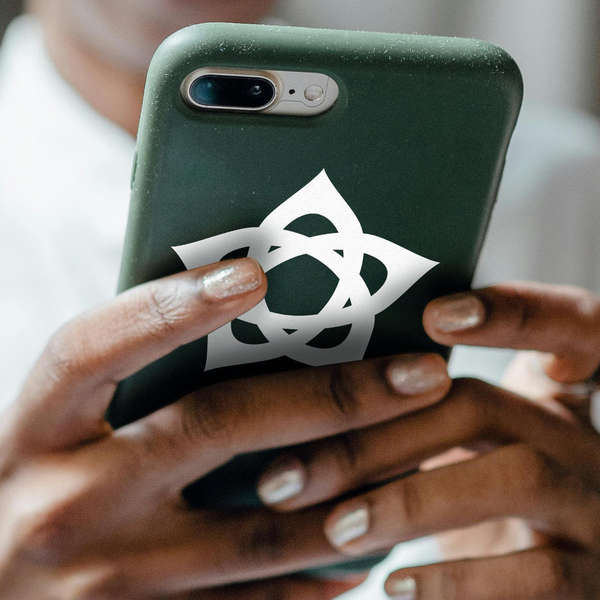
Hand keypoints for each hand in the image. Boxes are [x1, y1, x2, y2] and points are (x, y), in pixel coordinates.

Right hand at [0, 258, 450, 598]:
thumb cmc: (32, 491)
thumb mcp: (54, 430)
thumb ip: (129, 384)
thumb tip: (239, 328)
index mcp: (36, 429)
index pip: (99, 346)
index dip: (175, 305)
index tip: (257, 273)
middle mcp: (64, 502)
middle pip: (215, 427)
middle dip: (333, 396)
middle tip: (421, 372)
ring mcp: (105, 583)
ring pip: (257, 531)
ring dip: (352, 491)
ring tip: (426, 450)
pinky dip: (315, 575)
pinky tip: (367, 545)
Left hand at [256, 283, 599, 598]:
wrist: (557, 584)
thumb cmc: (487, 496)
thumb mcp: (472, 447)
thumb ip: (424, 413)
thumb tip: (309, 393)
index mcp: (552, 396)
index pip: (567, 324)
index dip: (515, 311)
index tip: (437, 314)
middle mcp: (579, 439)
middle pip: (484, 405)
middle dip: (380, 434)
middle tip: (288, 473)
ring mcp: (594, 507)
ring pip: (516, 476)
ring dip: (412, 501)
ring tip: (335, 528)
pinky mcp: (593, 581)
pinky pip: (537, 575)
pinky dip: (457, 581)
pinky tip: (395, 585)